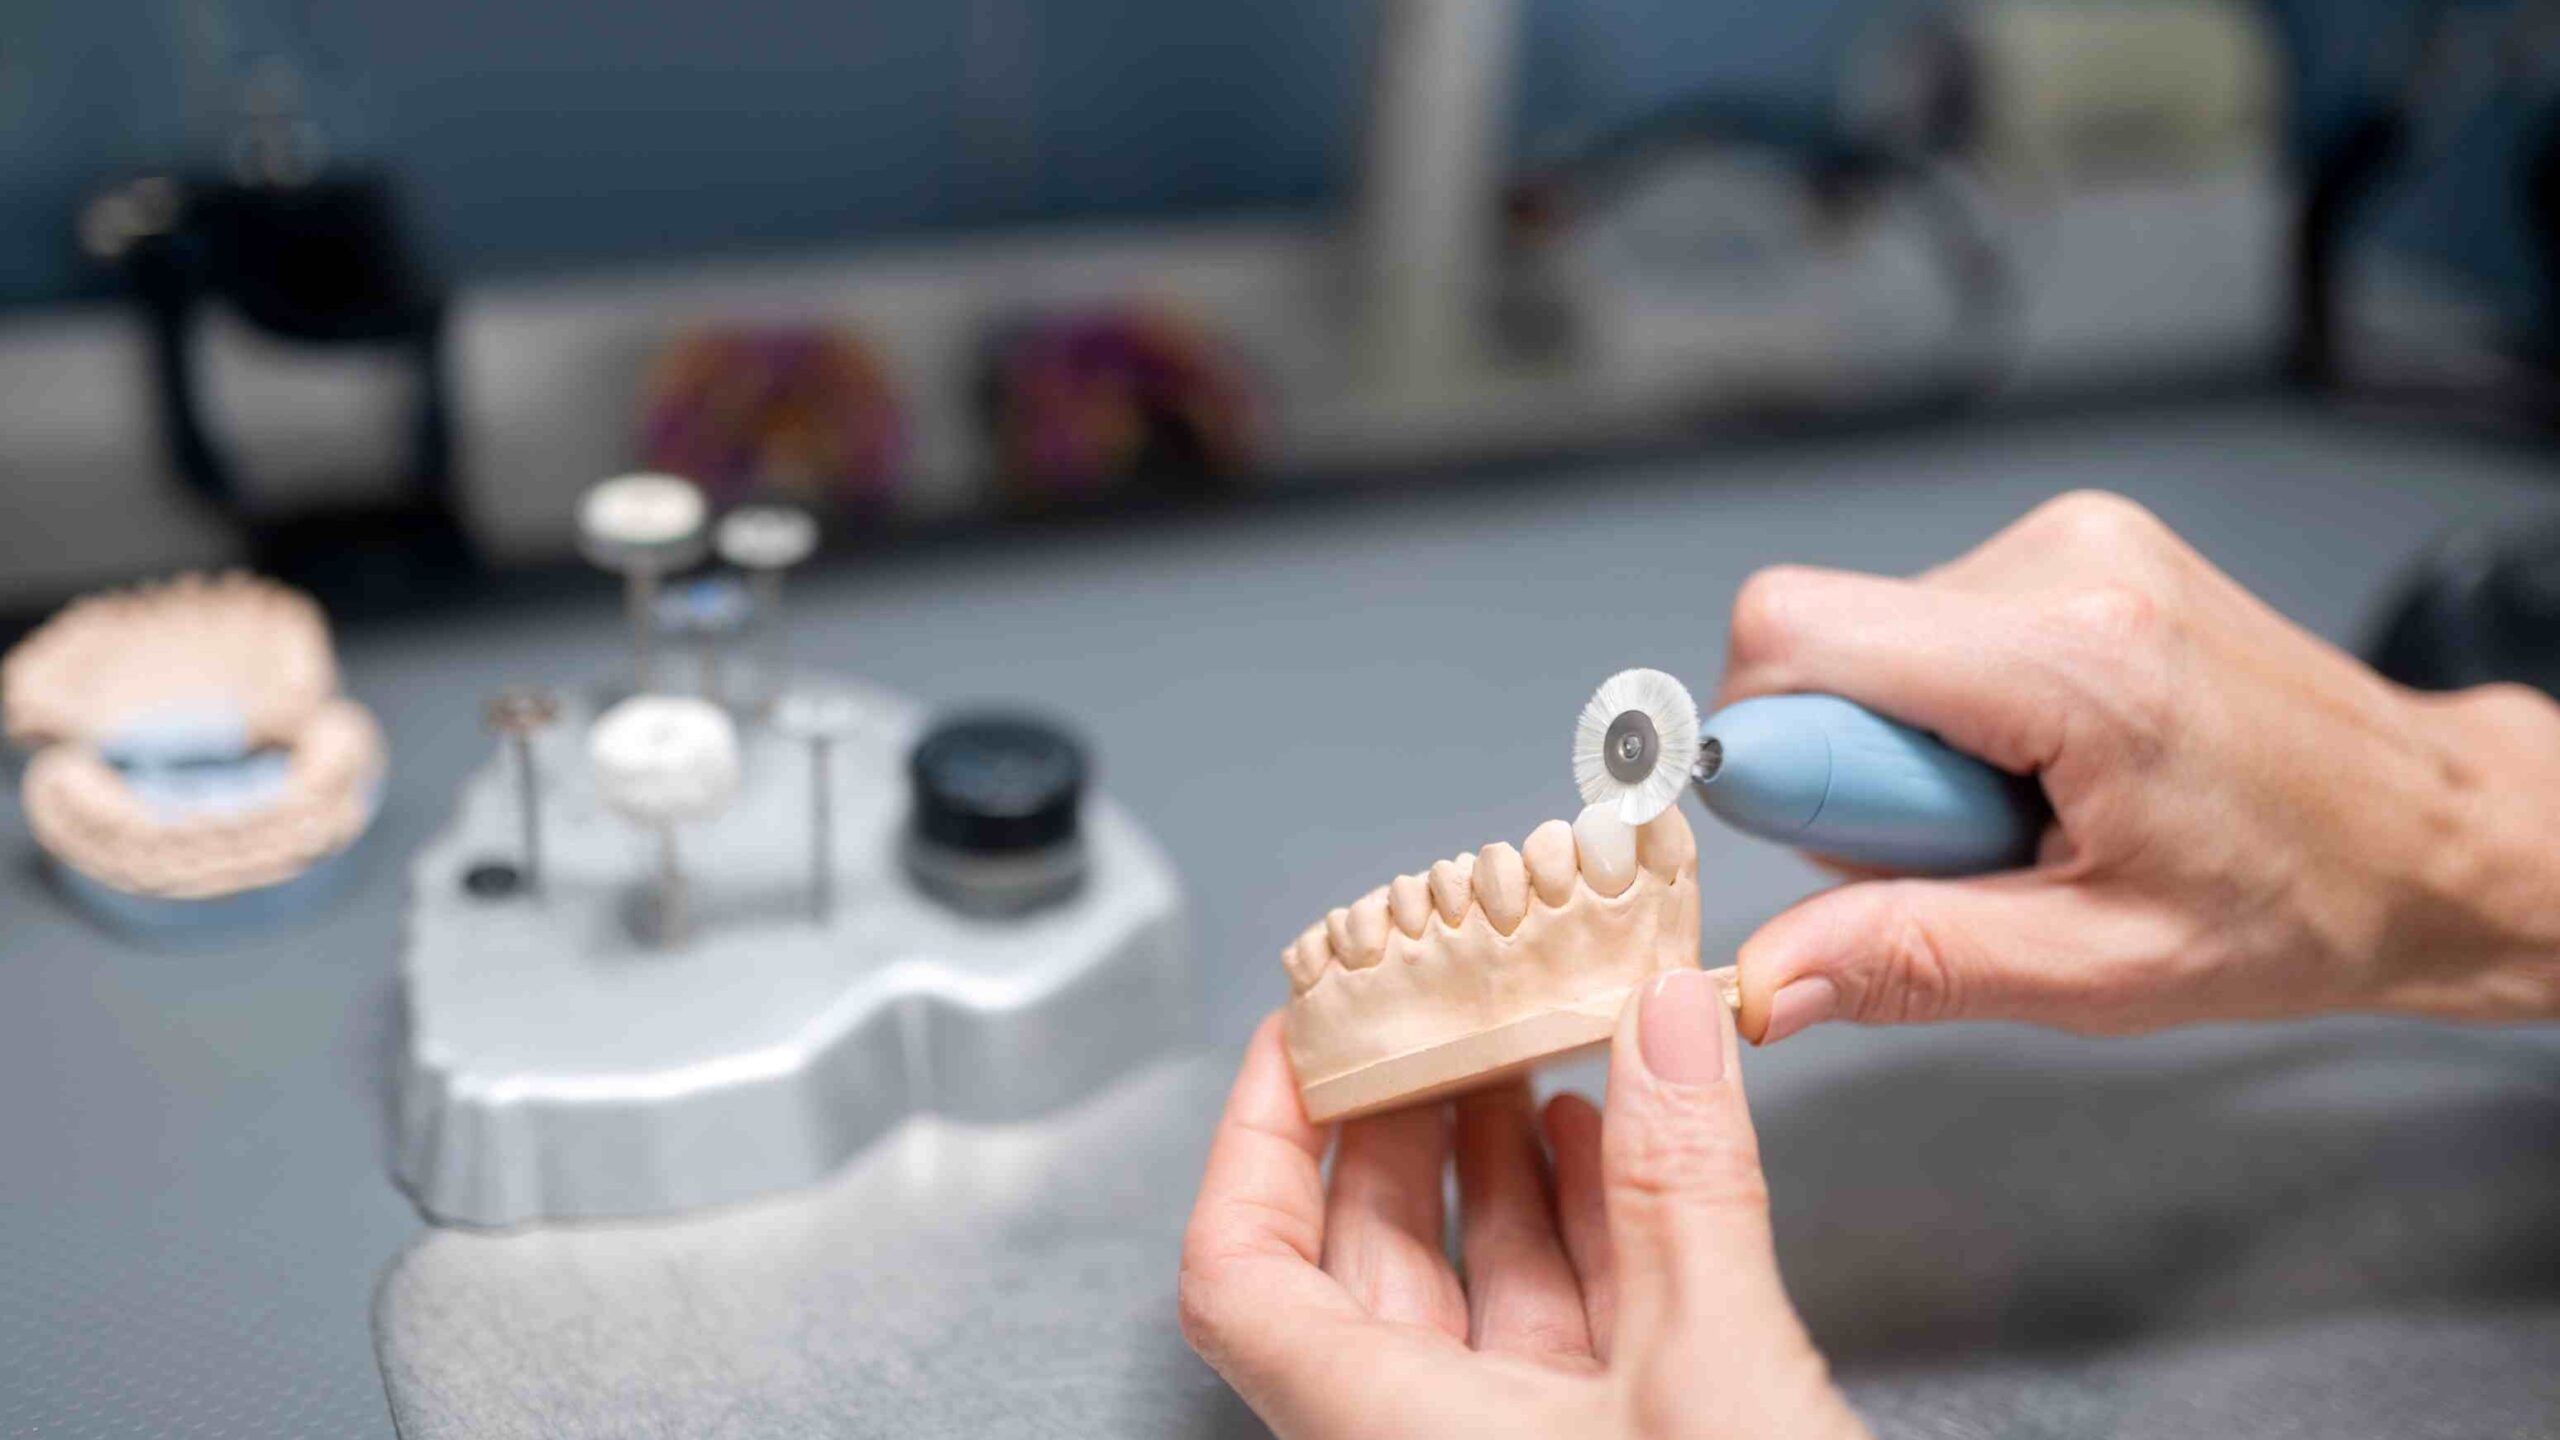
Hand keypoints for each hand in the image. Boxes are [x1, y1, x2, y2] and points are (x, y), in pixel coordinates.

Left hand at [1179, 974, 1866, 1439]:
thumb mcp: (1713, 1379)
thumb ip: (1683, 1191)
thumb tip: (1661, 1018)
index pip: (1238, 1275)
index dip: (1253, 1140)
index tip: (1303, 1028)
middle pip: (1359, 1261)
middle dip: (1405, 1119)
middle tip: (1451, 1004)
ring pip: (1467, 1297)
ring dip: (1501, 1166)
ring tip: (1545, 1048)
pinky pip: (1553, 1340)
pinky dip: (1577, 1236)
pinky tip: (1615, 1151)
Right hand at [1720, 490, 2559, 1043]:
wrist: (2425, 835)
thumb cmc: (2296, 905)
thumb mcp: (2098, 969)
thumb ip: (1912, 959)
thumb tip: (1760, 979)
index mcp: (2075, 659)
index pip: (1796, 633)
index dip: (1764, 742)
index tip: (1833, 837)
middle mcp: (2069, 562)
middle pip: (1827, 642)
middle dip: (1853, 767)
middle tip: (1966, 851)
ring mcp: (2077, 539)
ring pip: (1874, 638)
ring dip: (1906, 747)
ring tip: (2024, 817)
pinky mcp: (2078, 545)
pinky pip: (1930, 625)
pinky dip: (1950, 714)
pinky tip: (2041, 771)